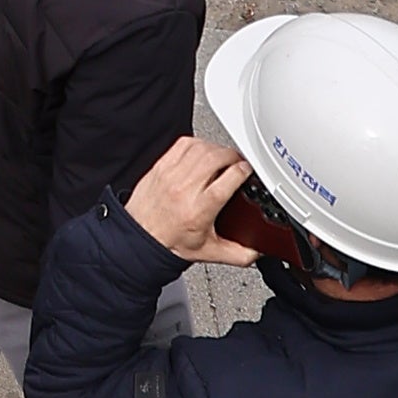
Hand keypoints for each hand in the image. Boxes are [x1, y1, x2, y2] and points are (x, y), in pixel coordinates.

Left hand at [126, 136, 261, 263]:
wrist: (140, 238)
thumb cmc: (170, 242)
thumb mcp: (210, 253)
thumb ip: (238, 254)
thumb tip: (257, 250)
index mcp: (199, 210)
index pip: (226, 180)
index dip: (242, 171)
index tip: (247, 171)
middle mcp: (184, 189)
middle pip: (215, 158)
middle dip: (233, 156)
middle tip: (238, 162)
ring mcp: (171, 175)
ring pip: (200, 148)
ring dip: (216, 149)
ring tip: (223, 157)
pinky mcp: (161, 167)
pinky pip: (182, 144)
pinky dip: (197, 143)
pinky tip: (202, 151)